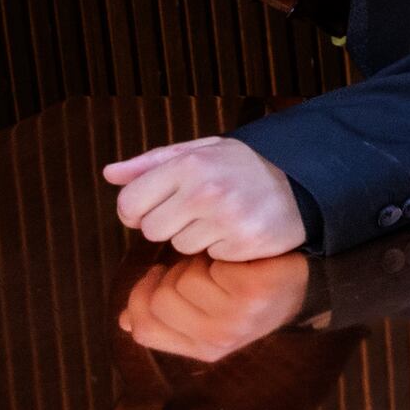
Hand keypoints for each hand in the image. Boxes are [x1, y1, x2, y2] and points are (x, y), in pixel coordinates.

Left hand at [103, 135, 307, 257]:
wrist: (299, 186)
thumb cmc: (241, 168)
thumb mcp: (200, 152)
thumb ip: (151, 163)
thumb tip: (109, 174)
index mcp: (189, 163)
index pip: (130, 202)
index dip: (135, 211)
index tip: (153, 209)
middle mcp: (205, 190)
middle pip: (150, 229)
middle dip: (166, 224)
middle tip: (193, 212)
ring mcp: (226, 218)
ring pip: (178, 245)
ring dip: (194, 237)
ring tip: (219, 219)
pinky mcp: (243, 242)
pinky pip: (207, 256)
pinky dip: (217, 248)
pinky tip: (235, 231)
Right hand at [120, 254, 310, 359]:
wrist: (303, 278)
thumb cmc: (245, 286)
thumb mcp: (204, 307)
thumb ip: (165, 314)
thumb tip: (121, 322)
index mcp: (201, 349)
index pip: (144, 329)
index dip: (140, 297)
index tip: (158, 275)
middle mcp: (216, 341)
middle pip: (158, 301)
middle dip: (172, 275)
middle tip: (198, 268)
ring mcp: (235, 320)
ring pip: (180, 281)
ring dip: (195, 263)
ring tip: (220, 265)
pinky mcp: (250, 294)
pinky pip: (205, 267)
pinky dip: (215, 255)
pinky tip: (236, 260)